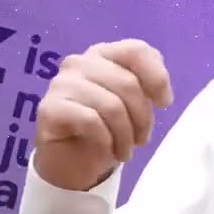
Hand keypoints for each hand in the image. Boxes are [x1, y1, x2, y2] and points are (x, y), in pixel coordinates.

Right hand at [34, 39, 173, 190]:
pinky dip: (106, 141)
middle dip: (142, 118)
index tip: (164, 103)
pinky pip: (91, 121)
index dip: (157, 77)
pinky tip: (106, 151)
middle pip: (128, 83)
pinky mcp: (50, 108)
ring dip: (125, 136)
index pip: (136, 50)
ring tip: (125, 152)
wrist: (71, 162)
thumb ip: (148, 87)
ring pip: (111, 106)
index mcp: (103, 54)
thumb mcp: (134, 105)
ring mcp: (61, 83)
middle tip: (141, 140)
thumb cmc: (107, 128)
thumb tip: (163, 96)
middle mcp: (80, 62)